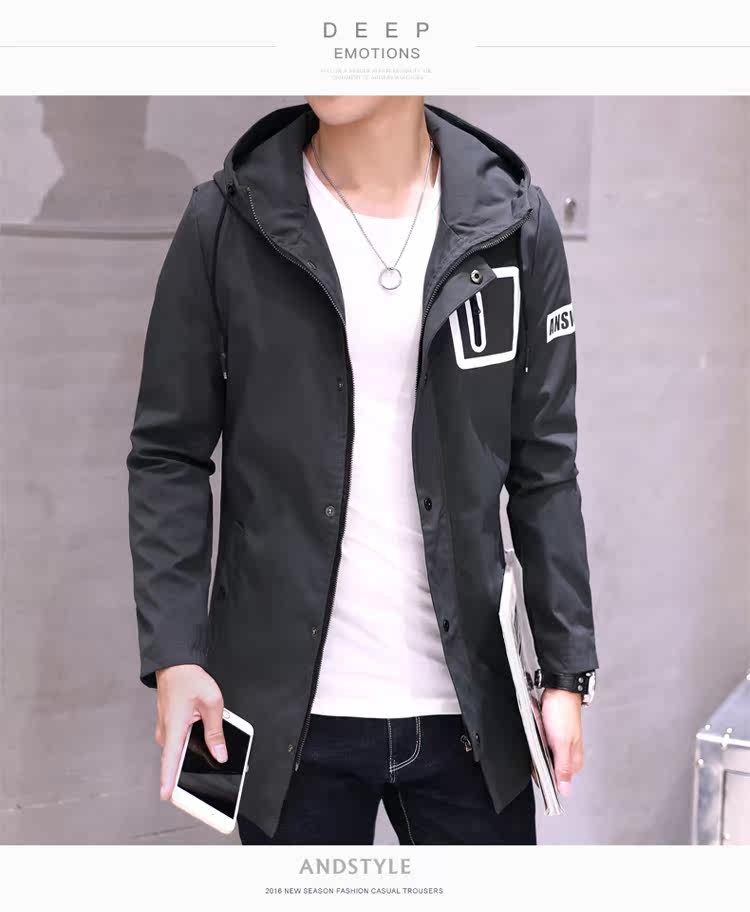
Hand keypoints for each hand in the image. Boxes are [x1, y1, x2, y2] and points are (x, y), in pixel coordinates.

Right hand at [154, 664, 226, 800]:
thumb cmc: (189, 679)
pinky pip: (178, 742)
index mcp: (175, 727)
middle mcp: (165, 731)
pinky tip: (201, 738)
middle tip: (206, 770)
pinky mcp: (168, 727)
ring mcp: (165, 730)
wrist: (176, 665)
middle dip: (190, 768)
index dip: (168, 780)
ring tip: (208, 746)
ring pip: (178, 750)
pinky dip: (188, 744)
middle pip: (176, 759)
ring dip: (191, 753)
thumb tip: (220, 753)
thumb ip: (216, 731)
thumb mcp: (211, 703)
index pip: (170, 759)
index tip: (168, 795)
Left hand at [540, 688, 583, 798]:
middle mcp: (569, 753)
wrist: (560, 688)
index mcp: (574, 760)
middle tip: (536, 745)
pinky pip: (541, 742)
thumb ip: (563, 768)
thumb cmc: (563, 712)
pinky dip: (536, 739)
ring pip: (544, 754)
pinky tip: (534, 732)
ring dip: (536, 748)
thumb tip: (565, 791)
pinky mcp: (553, 733)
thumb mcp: (562, 744)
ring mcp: (561, 743)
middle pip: (550, 767)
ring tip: (537, 733)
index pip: (558, 780)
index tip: (535, 770)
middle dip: (538, 760)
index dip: (544, 777)